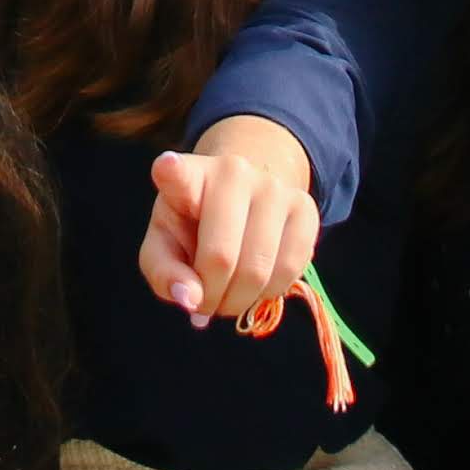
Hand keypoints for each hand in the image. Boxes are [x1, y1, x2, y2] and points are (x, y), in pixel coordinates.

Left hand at [143, 113, 320, 326]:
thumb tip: (189, 299)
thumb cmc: (193, 227)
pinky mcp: (304, 206)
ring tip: (228, 295)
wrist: (242, 198)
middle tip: (205, 303)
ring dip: (239, 301)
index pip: (178, 173)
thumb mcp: (165, 247)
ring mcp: (272, 186)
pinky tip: (256, 283)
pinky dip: (269, 292)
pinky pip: (291, 269)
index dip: (172, 171)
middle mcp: (231, 172)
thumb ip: (165, 274)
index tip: (167, 166)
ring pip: (258, 270)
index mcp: (187, 177)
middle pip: (221, 257)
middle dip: (210, 297)